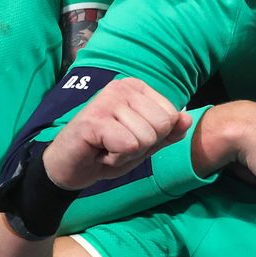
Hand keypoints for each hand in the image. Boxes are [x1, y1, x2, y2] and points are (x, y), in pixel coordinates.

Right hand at [42, 78, 191, 190]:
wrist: (68, 169)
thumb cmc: (107, 152)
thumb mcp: (145, 144)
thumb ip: (168, 132)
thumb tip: (187, 119)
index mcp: (137, 88)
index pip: (172, 116)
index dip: (155, 137)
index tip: (130, 138)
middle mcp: (122, 87)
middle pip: (162, 125)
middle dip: (143, 146)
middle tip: (117, 144)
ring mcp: (107, 100)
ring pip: (146, 137)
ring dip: (127, 153)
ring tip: (107, 147)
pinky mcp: (93, 119)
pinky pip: (128, 145)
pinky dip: (116, 158)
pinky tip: (99, 151)